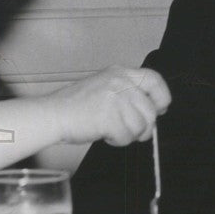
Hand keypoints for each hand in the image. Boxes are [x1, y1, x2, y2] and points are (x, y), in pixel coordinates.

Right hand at [44, 66, 171, 146]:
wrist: (53, 114)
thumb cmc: (77, 105)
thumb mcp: (106, 87)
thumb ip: (128, 93)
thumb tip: (153, 111)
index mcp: (120, 72)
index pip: (154, 79)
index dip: (161, 96)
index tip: (161, 109)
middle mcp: (120, 82)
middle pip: (150, 110)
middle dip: (144, 126)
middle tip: (132, 132)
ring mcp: (116, 99)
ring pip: (141, 126)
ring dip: (129, 135)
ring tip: (112, 130)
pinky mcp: (110, 117)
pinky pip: (126, 137)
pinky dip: (118, 141)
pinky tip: (105, 134)